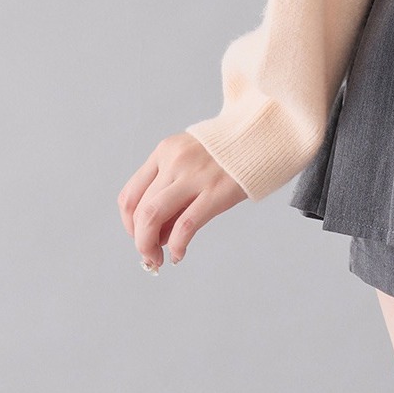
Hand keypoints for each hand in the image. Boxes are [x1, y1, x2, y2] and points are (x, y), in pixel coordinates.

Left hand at [118, 132, 247, 269]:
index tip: (140, 237)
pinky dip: (177, 246)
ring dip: (148, 246)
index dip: (129, 225)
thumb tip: (156, 234)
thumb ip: (171, 188)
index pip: (129, 195)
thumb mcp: (191, 157)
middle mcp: (175, 160)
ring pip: (152, 217)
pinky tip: (180, 254)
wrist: (264, 133)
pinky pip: (185, 226)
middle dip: (140, 240)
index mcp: (165, 151)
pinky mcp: (217, 191)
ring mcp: (195, 175)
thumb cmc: (227, 151)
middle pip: (139, 210)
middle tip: (150, 255)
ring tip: (159, 258)